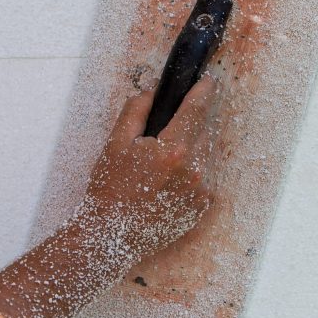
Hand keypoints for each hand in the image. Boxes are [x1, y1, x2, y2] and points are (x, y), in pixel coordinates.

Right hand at [80, 76, 217, 261]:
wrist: (110, 237)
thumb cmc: (109, 190)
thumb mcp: (115, 142)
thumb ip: (136, 109)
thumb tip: (153, 90)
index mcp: (174, 150)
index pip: (197, 109)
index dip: (204, 90)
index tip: (208, 80)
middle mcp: (194, 170)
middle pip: (203, 131)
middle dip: (190, 124)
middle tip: (167, 130)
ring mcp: (200, 191)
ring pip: (204, 154)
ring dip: (190, 149)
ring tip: (162, 163)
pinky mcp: (201, 207)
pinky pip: (202, 177)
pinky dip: (190, 171)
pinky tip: (167, 181)